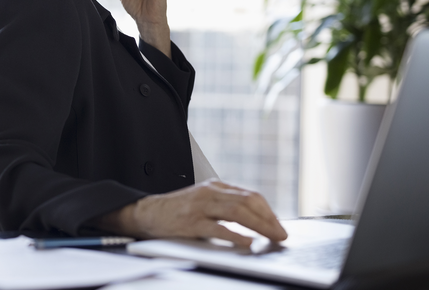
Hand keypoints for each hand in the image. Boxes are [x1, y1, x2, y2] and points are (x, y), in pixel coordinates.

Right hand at [92, 180, 287, 246]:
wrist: (147, 213)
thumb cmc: (177, 211)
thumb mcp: (204, 201)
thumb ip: (225, 207)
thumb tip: (255, 223)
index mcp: (215, 187)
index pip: (250, 195)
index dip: (268, 212)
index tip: (279, 226)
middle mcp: (209, 193)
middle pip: (247, 202)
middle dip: (269, 220)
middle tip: (281, 235)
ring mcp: (200, 206)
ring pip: (237, 212)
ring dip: (259, 226)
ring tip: (271, 238)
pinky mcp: (190, 222)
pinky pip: (217, 228)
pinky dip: (235, 234)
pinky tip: (246, 242)